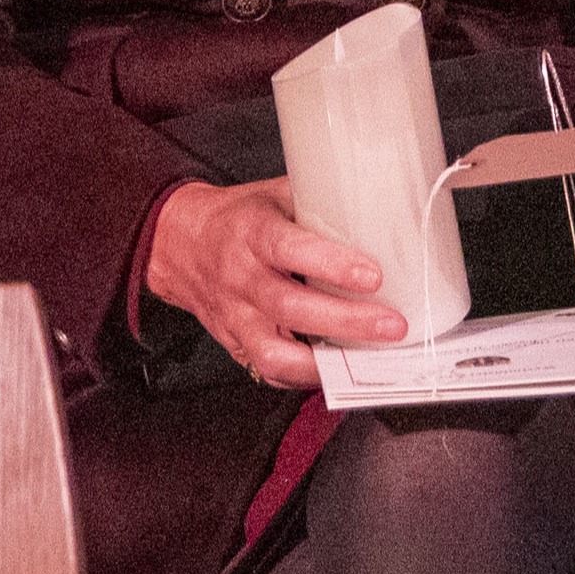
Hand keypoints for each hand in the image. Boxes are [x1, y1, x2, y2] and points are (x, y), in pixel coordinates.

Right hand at [141, 178, 406, 389]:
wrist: (182, 245)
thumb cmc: (238, 219)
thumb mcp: (274, 195)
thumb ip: (320, 204)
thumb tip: (380, 210)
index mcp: (251, 233)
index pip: (289, 248)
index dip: (332, 264)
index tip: (373, 275)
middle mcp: (241, 278)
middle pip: (290, 307)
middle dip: (347, 321)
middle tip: (391, 324)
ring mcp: (236, 318)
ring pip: (276, 352)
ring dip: (327, 362)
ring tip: (369, 361)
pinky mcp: (237, 345)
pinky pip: (271, 372)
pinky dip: (306, 378)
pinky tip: (338, 371)